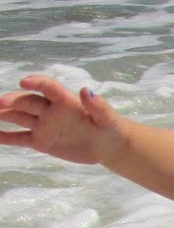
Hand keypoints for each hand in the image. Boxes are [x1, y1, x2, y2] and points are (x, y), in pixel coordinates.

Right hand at [0, 75, 122, 165]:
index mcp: (65, 100)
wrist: (106, 145)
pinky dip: (5, 137)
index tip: (24, 82)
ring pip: (18, 118)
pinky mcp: (40, 140)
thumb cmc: (108, 127)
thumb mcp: (107, 119)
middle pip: (28, 102)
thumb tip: (86, 91)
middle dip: (13, 101)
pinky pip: (19, 138)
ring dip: (3, 115)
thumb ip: (98, 106)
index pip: (49, 87)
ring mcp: (43, 124)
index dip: (37, 82)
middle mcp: (49, 109)